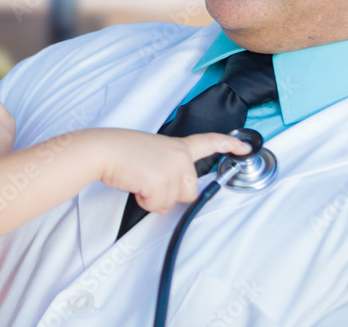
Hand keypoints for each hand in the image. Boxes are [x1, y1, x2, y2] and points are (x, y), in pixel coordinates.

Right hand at [97, 131, 250, 213]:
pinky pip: (157, 205)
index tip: (244, 146)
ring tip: (138, 179)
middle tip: (149, 180)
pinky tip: (135, 184)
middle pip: (190, 190)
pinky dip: (144, 201)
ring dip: (154, 198)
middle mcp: (179, 156)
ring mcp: (172, 168)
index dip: (229, 144)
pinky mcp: (161, 181)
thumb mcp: (150, 154)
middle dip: (171, 194)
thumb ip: (166, 173)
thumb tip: (165, 203)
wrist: (103, 150)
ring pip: (172, 201)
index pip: (208, 142)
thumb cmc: (120, 150)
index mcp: (176, 145)